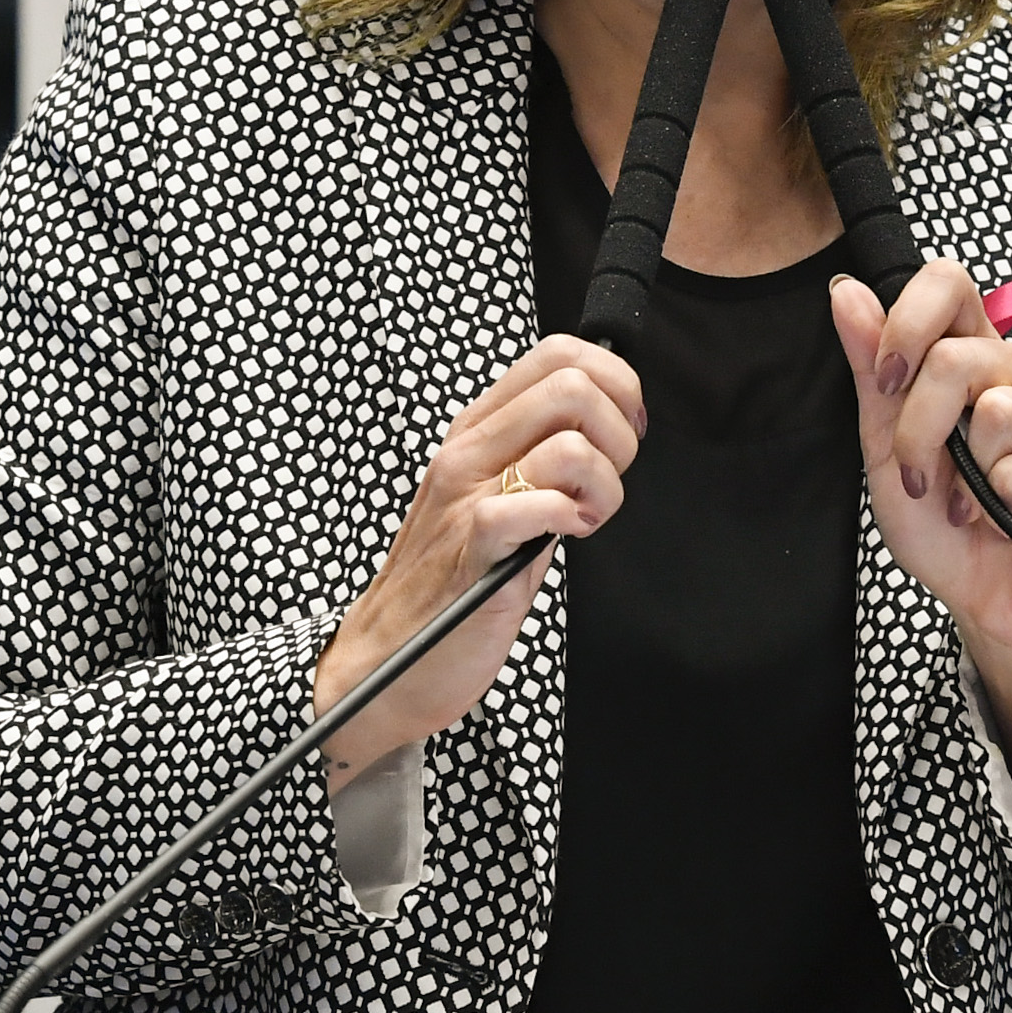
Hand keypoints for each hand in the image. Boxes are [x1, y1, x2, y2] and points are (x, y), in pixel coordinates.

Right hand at [312, 335, 641, 781]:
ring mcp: (468, 496)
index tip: (624, 431)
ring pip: (572, 443)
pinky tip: (568, 538)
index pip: (558, 354)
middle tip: (604, 483)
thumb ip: (538, 458)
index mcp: (477, 430)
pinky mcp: (476, 546)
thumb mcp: (493, 499)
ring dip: (605, 486)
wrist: (387, 658)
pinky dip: (574, 519)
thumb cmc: (449, 581)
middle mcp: (469, 450)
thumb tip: (608, 426)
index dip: (614, 383)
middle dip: (619, 435)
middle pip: (572, 385)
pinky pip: (541, 504)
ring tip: (586, 519)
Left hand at [830, 264, 1011, 831]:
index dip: (908, 322)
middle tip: (927, 479)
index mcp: (971, 354)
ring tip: (979, 501)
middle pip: (957, 358)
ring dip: (971, 476)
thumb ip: (871, 370)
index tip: (887, 382)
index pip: (946, 283)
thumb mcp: (886, 448)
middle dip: (921, 432)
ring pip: (997, 411)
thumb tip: (846, 293)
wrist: (989, 598)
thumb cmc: (945, 524)